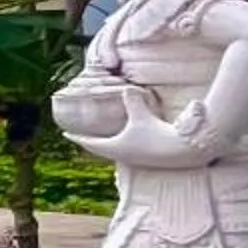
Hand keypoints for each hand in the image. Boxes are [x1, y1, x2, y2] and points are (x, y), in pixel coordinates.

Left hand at [75, 109, 205, 169]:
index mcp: (114, 147)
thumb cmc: (159, 135)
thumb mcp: (142, 115)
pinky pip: (125, 152)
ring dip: (104, 145)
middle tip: (79, 136)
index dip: (77, 137)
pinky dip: (118, 146)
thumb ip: (132, 101)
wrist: (183, 151)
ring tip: (99, 139)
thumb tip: (127, 87)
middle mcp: (121, 155)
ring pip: (112, 152)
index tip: (65, 135)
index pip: (89, 142)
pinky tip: (124, 141)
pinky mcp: (146, 159)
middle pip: (98, 149)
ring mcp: (134, 160)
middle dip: (88, 142)